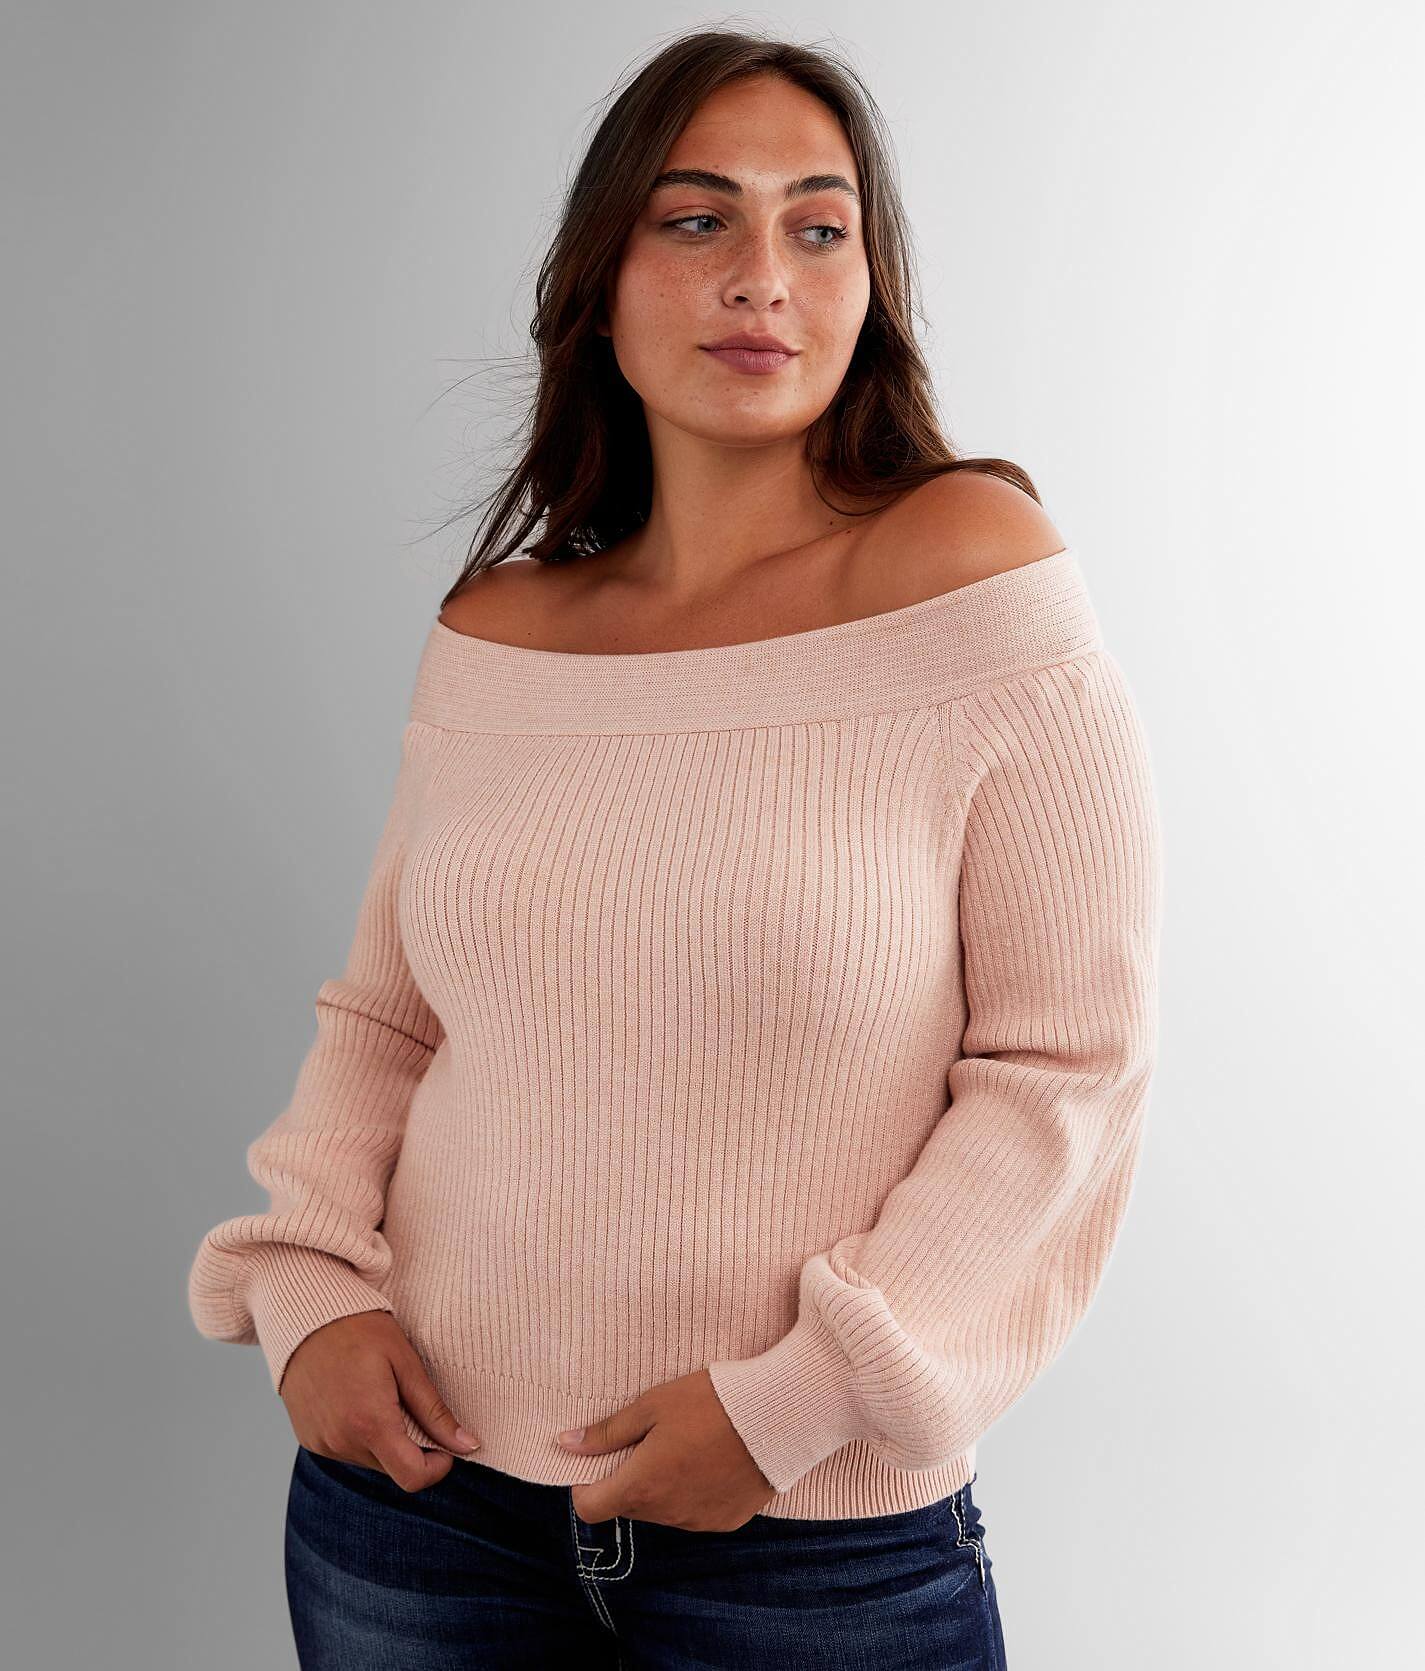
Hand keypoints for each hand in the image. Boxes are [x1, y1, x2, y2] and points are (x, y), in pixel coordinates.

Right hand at [280, 1310, 481, 1492]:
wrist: (306, 1316)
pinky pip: (345, 1451)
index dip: (437, 1468)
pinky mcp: (309, 1440)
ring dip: (384, 1440)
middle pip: (392, 1468)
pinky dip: (359, 1435)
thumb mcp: (406, 1364)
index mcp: (371, 1424)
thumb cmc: (361, 1330)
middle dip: (411, 1447)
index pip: (412, 1478)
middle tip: (408, 1403)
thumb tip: (468, 1445)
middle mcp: (342, 1442)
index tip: (444, 1445)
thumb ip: (435, 1412)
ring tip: (378, 1395)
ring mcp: (322, 1444)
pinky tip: (356, 1400)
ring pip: (370, 1460)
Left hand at [555, 1367, 776, 1529]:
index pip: (590, 1508)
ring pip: (662, 1510)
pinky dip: (693, 1493)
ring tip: (686, 1445)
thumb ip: (607, 1432)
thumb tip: (564, 1444)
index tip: (599, 1460)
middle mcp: (666, 1514)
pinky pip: (694, 1513)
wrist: (777, 1417)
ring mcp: (697, 1522)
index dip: (585, 1485)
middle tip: (650, 1440)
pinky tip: (710, 1461)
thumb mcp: (652, 1405)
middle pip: (629, 1506)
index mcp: (641, 1486)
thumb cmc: (710, 1402)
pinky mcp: (725, 1521)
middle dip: (629, 1478)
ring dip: (662, 1487)